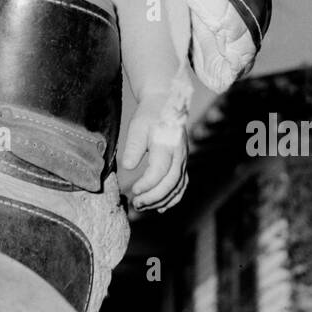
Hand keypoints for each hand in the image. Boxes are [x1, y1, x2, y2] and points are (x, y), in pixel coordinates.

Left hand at [120, 93, 188, 212]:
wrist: (165, 104)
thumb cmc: (148, 115)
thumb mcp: (137, 127)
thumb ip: (133, 147)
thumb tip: (128, 166)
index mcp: (167, 145)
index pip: (160, 171)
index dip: (147, 185)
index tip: (133, 191)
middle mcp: (179, 155)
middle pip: (170, 183)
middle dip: (153, 197)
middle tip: (136, 204)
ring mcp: (183, 160)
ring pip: (177, 187)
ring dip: (161, 200)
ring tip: (142, 206)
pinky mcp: (183, 163)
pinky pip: (182, 185)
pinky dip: (173, 198)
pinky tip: (160, 207)